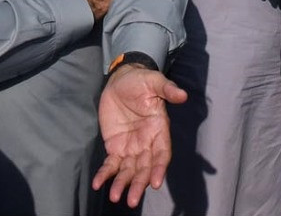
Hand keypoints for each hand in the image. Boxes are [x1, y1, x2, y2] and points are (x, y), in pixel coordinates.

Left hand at [93, 66, 187, 207]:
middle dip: (139, 184)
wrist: (120, 81)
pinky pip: (110, 164)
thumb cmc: (141, 81)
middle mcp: (147, 144)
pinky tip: (97, 184)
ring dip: (123, 184)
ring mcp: (131, 148)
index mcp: (159, 130)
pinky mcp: (115, 147)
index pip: (162, 154)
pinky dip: (105, 174)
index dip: (159, 168)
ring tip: (115, 197)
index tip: (156, 182)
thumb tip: (183, 95)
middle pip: (145, 168)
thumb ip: (167, 89)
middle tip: (132, 200)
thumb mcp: (154, 82)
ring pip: (128, 171)